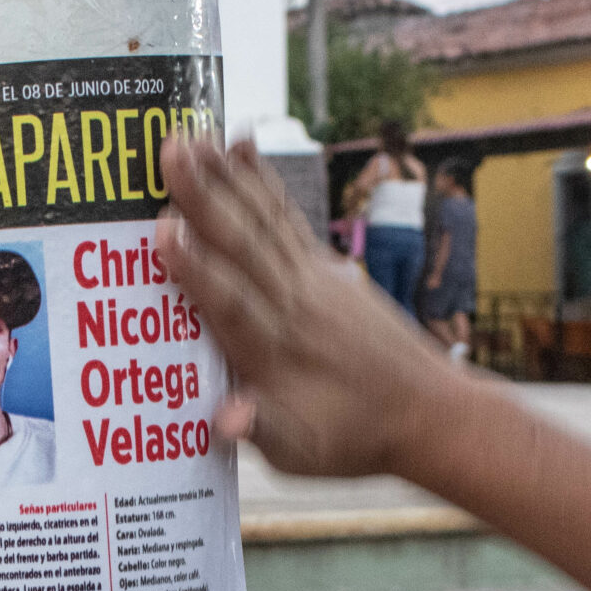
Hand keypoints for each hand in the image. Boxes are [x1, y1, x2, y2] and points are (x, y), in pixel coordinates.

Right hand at [159, 139, 461, 479]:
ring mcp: (312, 280)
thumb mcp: (302, 456)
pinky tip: (242, 145)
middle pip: (244, 245)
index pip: (231, 305)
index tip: (162, 230)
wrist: (429, 414)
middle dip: (204, 197)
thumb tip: (227, 418)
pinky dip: (262, 181)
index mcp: (277, 355)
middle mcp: (294, 306)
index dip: (195, 270)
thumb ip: (263, 430)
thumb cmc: (353, 439)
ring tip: (193, 135)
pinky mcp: (324, 266)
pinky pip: (287, 217)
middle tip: (169, 149)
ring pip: (262, 221)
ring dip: (225, 177)